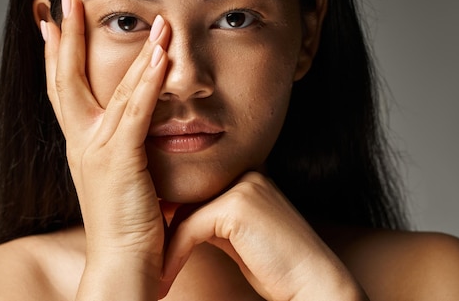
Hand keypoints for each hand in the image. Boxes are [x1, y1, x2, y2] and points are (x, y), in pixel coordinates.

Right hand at [42, 0, 169, 295]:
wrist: (122, 266)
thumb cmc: (129, 226)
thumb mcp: (124, 179)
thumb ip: (130, 152)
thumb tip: (148, 136)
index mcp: (81, 146)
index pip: (63, 91)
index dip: (56, 55)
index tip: (53, 25)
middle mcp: (81, 142)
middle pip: (66, 79)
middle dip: (66, 36)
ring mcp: (97, 150)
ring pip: (110, 88)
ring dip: (133, 49)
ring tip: (150, 19)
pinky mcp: (119, 160)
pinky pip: (135, 112)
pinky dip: (147, 81)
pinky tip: (160, 54)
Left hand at [161, 171, 367, 300]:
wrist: (312, 283)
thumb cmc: (275, 268)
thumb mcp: (238, 238)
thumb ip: (214, 221)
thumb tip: (178, 218)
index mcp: (248, 179)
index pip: (198, 190)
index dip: (173, 215)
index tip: (153, 240)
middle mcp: (246, 175)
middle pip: (189, 196)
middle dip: (165, 224)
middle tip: (146, 251)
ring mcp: (244, 186)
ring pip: (186, 210)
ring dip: (166, 243)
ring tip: (155, 269)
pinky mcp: (238, 205)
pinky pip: (190, 227)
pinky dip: (175, 253)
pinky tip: (167, 274)